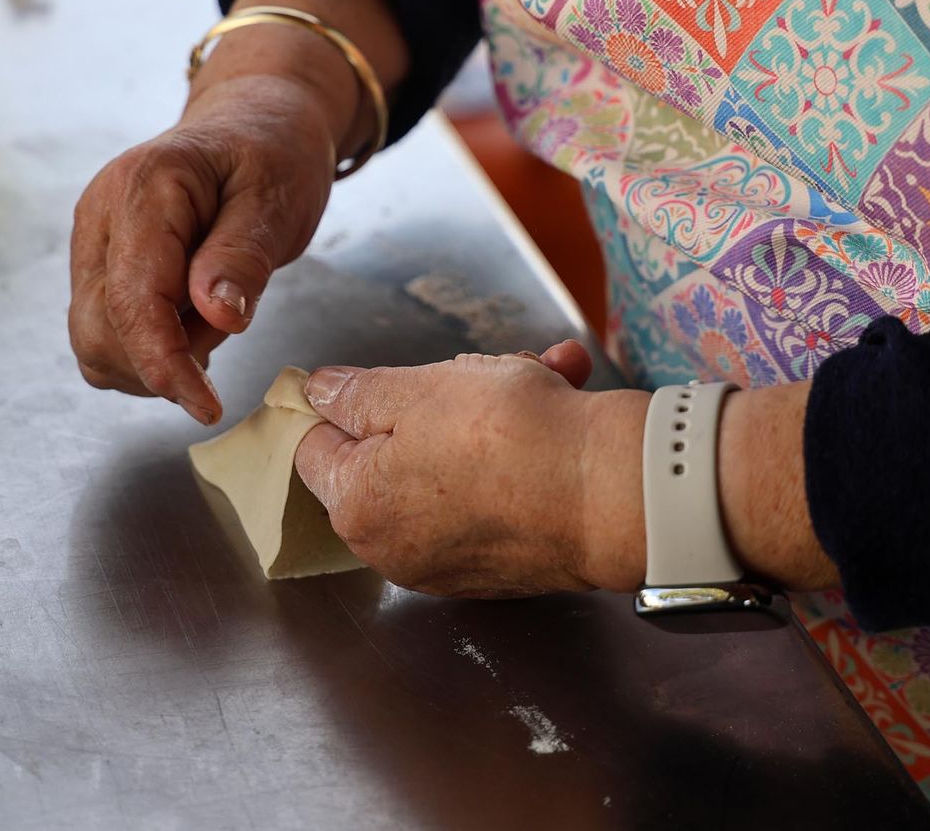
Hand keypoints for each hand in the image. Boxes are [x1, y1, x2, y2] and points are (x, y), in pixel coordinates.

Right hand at [70, 73, 338, 423]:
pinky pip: (104, 332)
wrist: (254, 124)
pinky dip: (145, 349)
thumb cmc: (272, 154)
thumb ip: (242, 258)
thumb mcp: (277, 199)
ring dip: (151, 359)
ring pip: (92, 341)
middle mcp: (100, 215)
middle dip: (159, 363)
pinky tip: (189, 324)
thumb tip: (217, 317)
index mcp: (144, 188)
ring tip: (211, 318)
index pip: (133, 299)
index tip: (205, 404)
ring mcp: (92, 242)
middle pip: (97, 330)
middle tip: (225, 334)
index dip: (163, 363)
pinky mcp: (97, 265)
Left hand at [294, 341, 652, 597]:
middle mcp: (396, 549)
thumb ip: (357, 393)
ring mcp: (454, 560)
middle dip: (438, 398)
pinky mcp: (508, 561)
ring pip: (455, 463)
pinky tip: (563, 397)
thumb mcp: (416, 389)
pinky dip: (523, 450)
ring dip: (493, 409)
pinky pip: (498, 490)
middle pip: (394, 451)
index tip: (373, 377)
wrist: (613, 492)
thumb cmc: (509, 436)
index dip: (339, 402)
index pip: (316, 446)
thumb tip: (317, 393)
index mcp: (358, 507)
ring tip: (543, 372)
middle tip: (477, 369)